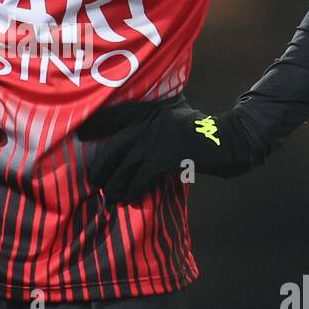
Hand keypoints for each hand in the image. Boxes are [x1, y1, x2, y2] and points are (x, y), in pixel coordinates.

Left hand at [76, 92, 257, 203]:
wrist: (229, 140)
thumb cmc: (202, 131)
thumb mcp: (176, 114)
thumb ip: (156, 118)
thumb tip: (135, 135)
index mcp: (148, 110)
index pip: (113, 116)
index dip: (94, 125)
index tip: (79, 135)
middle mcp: (148, 122)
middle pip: (113, 147)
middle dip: (100, 167)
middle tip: (93, 181)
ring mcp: (156, 139)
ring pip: (124, 167)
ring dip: (115, 185)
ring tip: (110, 196)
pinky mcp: (166, 157)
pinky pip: (141, 178)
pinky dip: (132, 191)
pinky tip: (128, 198)